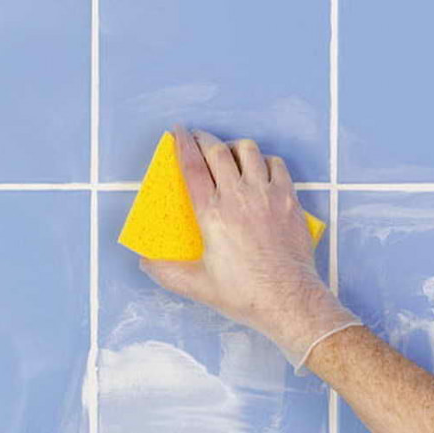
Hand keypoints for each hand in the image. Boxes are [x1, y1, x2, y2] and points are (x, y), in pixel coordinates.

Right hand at [140, 125, 357, 371]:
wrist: (287, 299)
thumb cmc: (245, 294)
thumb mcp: (197, 286)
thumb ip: (166, 272)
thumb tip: (145, 263)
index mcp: (212, 213)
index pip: (192, 166)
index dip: (182, 144)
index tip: (178, 132)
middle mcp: (239, 196)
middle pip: (218, 150)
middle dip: (205, 137)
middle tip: (199, 138)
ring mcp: (267, 194)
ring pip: (249, 150)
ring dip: (235, 147)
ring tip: (230, 154)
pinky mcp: (289, 199)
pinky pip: (277, 164)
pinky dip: (265, 161)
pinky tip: (261, 170)